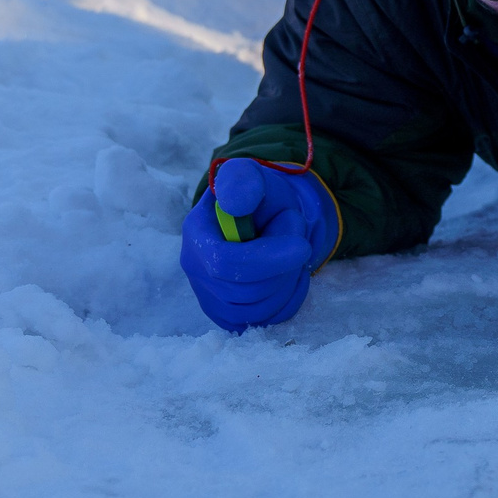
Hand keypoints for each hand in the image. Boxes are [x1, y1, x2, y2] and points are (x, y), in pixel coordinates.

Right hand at [180, 159, 339, 332]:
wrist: (264, 218)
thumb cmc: (258, 197)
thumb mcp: (254, 178)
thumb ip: (244, 182)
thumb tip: (236, 205)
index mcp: (196, 232)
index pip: (224, 263)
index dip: (266, 260)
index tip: (302, 246)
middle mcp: (196, 268)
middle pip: (245, 291)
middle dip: (282, 268)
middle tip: (296, 243)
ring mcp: (209, 295)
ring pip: (258, 309)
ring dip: (287, 282)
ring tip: (289, 255)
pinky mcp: (227, 314)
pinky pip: (266, 319)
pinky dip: (287, 298)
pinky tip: (288, 276)